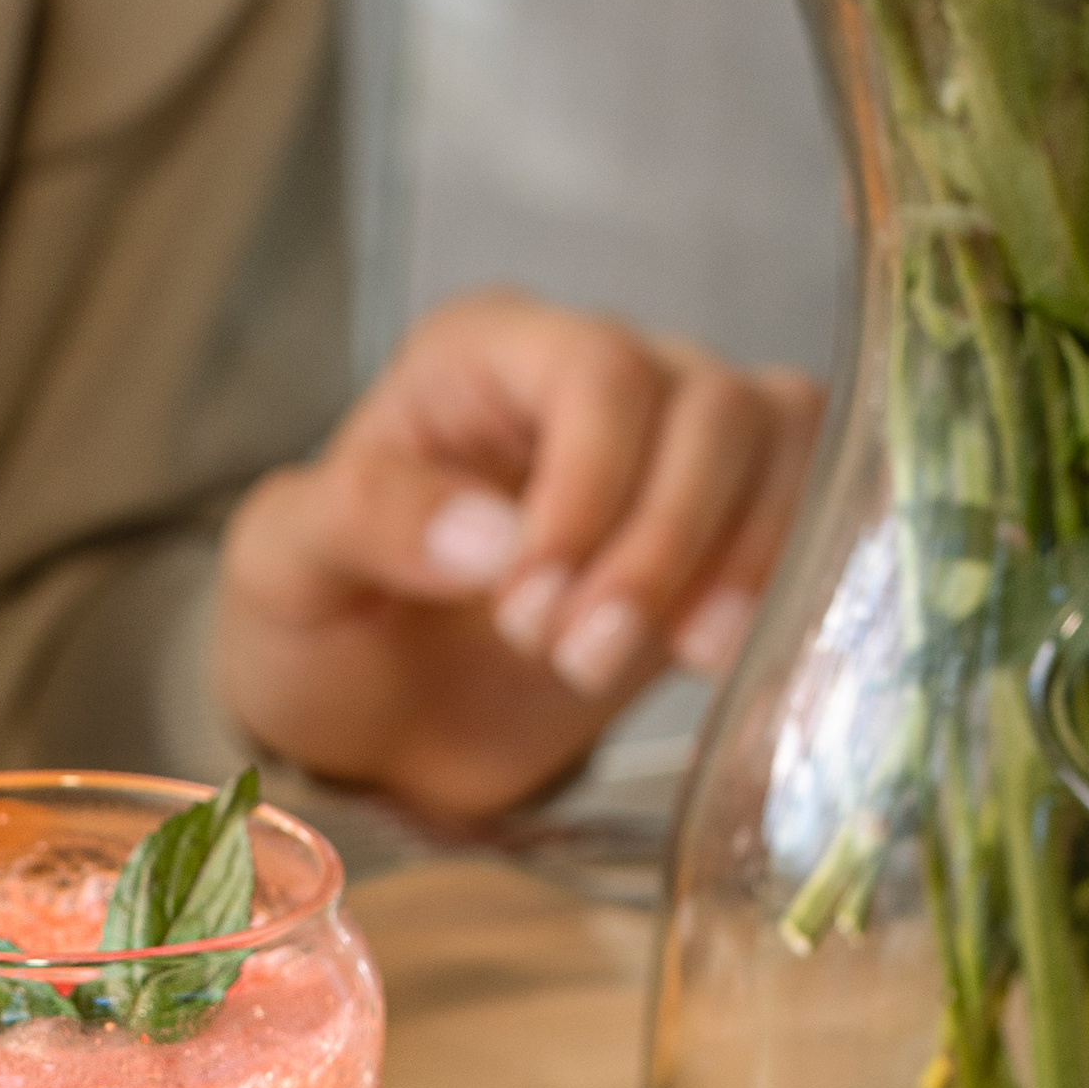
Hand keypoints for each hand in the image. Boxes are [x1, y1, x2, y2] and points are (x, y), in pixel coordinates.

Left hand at [216, 292, 822, 820]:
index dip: (590, 491)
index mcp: (481, 354)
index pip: (598, 372)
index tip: (526, 610)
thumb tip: (492, 538)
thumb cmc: (324, 631)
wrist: (375, 732)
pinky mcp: (720, 526)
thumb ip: (364, 520)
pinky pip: (804, 503)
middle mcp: (592, 374)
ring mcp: (670, 443)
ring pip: (773, 443)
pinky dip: (772, 578)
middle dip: (653, 549)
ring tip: (617, 664)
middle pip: (707, 407)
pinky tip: (706, 655)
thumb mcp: (283, 569)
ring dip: (725, 566)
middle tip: (569, 659)